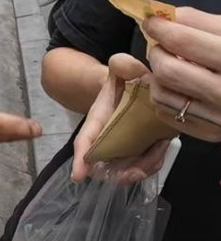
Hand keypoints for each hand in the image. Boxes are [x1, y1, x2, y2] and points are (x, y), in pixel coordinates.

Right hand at [72, 53, 169, 182]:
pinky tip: (162, 146)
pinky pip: (142, 167)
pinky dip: (153, 163)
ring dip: (143, 167)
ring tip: (159, 147)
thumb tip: (124, 65)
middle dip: (122, 173)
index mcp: (97, 120)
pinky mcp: (136, 153)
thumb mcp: (121, 69)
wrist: (131, 89)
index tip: (78, 176)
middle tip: (139, 169)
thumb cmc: (122, 81)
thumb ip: (122, 64)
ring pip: (126, 171)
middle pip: (105, 167)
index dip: (80, 159)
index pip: (85, 141)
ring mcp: (120, 149)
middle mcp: (104, 139)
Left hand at [145, 7, 220, 141]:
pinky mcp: (210, 133)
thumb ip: (203, 23)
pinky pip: (167, 113)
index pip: (184, 42)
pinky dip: (164, 95)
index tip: (151, 21)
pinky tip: (176, 85)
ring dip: (157, 75)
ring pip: (161, 94)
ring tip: (169, 63)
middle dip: (157, 52)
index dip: (161, 28)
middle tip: (160, 44)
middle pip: (168, 71)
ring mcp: (219, 119)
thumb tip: (168, 17)